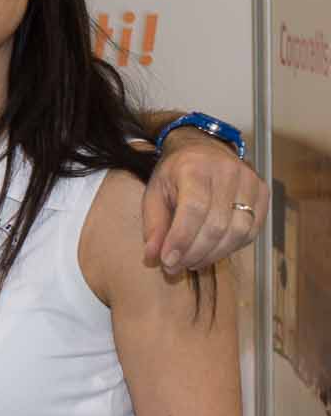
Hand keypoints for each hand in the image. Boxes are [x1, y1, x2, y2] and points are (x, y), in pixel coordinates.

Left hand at [142, 135, 267, 273]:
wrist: (204, 148)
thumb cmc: (176, 173)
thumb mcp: (155, 192)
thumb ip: (154, 224)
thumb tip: (153, 256)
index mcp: (195, 168)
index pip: (193, 209)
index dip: (182, 240)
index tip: (168, 261)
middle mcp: (227, 172)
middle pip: (217, 224)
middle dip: (195, 252)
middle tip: (177, 267)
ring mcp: (249, 181)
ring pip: (239, 230)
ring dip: (215, 254)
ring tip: (193, 262)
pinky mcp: (263, 192)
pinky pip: (253, 229)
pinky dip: (232, 247)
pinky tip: (214, 251)